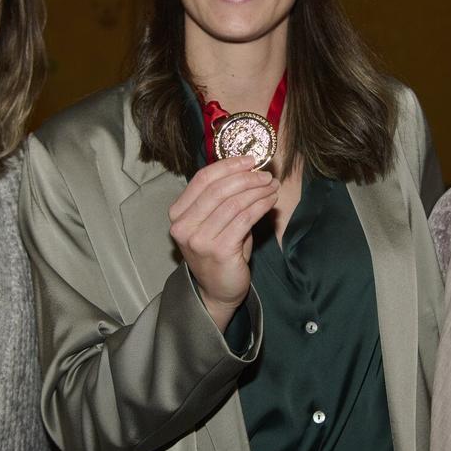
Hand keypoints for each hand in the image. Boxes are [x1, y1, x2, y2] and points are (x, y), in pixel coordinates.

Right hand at [169, 155, 278, 330]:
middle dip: (246, 178)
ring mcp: (199, 240)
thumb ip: (223, 197)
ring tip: (272, 186)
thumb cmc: (219, 251)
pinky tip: (270, 201)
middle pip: (218, 189)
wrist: (218, 290)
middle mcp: (184, 226)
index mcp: (178, 214)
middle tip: (266, 175)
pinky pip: (244, 219)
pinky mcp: (219, 250)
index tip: (249, 160)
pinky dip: (260, 206)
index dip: (228, 166)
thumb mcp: (214, 221)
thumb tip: (249, 170)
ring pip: (233, 203)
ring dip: (257, 191)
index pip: (202, 179)